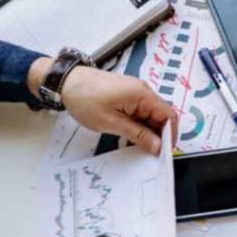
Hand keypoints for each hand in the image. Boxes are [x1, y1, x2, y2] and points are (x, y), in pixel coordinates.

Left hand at [45, 65, 176, 154]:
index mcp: (143, 95)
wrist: (67, 82)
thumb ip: (137, 134)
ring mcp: (135, 93)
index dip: (170, 135)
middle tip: (149, 154)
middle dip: (158, 136)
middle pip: (161, 116)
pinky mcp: (128, 95)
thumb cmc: (85, 98)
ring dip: (147, 131)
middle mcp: (143, 91)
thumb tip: (157, 146)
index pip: (169, 116)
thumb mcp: (111, 122)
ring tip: (136, 147)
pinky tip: (129, 137)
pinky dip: (138, 125)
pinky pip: (140, 112)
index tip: (164, 153)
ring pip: (150, 116)